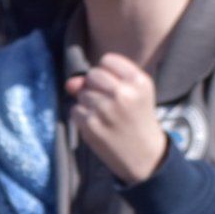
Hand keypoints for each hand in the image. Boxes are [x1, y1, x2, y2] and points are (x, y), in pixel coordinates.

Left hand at [68, 53, 168, 184]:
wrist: (143, 152)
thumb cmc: (135, 117)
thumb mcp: (131, 94)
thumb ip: (101, 81)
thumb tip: (71, 83)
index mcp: (138, 81)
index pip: (107, 60)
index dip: (105, 71)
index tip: (114, 84)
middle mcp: (122, 93)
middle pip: (92, 75)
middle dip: (94, 85)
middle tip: (109, 101)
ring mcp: (105, 109)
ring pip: (81, 93)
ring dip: (88, 102)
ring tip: (106, 115)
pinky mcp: (91, 124)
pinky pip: (75, 110)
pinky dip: (82, 116)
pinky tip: (98, 124)